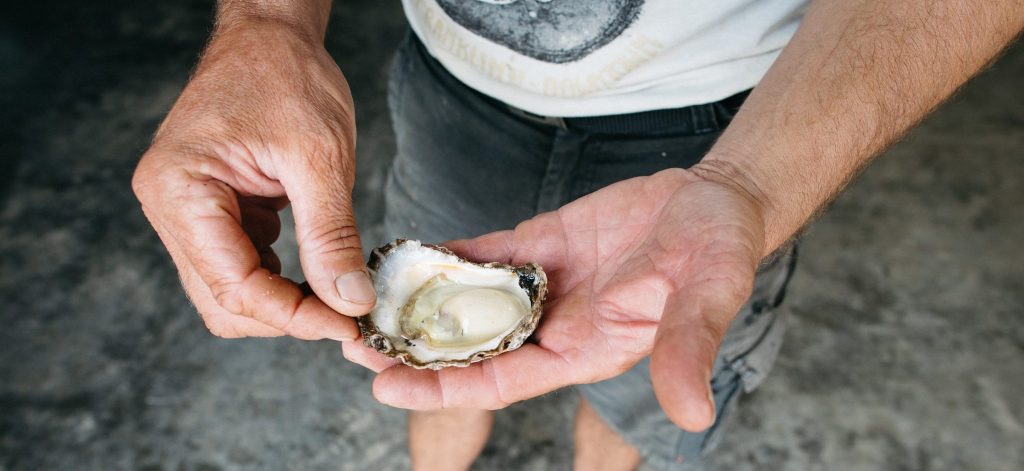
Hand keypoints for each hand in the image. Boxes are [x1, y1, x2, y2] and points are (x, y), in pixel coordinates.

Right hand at [132, 21, 372, 339]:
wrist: (270, 36)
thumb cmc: (286, 76)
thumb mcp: (320, 157)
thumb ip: (331, 234)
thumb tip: (349, 300)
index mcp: (180, 189)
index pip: (234, 285)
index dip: (293, 316)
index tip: (346, 323)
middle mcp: (169, 207)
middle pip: (224, 301)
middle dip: (286, 316)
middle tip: (346, 313)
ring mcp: (186, 212)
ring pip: (230, 291)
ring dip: (283, 301)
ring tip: (338, 292)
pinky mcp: (211, 211)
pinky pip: (240, 264)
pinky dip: (280, 277)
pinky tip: (317, 267)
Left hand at [344, 166, 766, 430]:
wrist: (717, 199)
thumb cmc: (720, 251)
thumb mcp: (708, 296)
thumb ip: (689, 349)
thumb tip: (691, 415)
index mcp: (584, 350)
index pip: (501, 381)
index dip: (444, 388)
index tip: (385, 387)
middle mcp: (555, 324)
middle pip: (470, 348)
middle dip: (412, 351)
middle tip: (351, 342)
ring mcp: (543, 284)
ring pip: (468, 303)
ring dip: (419, 306)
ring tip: (364, 302)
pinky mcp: (540, 242)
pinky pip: (482, 255)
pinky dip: (445, 257)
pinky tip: (406, 256)